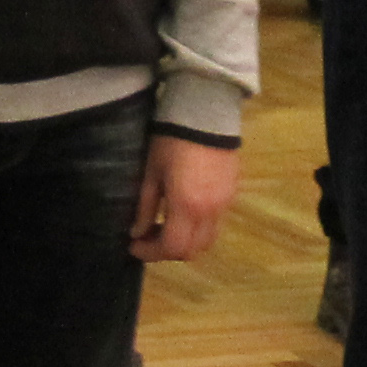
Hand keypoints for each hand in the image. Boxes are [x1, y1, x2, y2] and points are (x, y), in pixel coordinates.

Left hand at [131, 134, 240, 264]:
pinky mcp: (232, 194)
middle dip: (168, 250)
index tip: (134, 244)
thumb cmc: (171, 141)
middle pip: (192, 251)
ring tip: (168, 226)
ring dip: (186, 241)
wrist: (206, 114)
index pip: (171, 248)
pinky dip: (199, 228)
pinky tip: (185, 212)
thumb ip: (145, 207)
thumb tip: (137, 232)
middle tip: (149, 237)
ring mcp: (225, 204)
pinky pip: (216, 224)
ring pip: (207, 240)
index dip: (150, 252)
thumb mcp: (151, 173)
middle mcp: (210, 212)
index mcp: (186, 207)